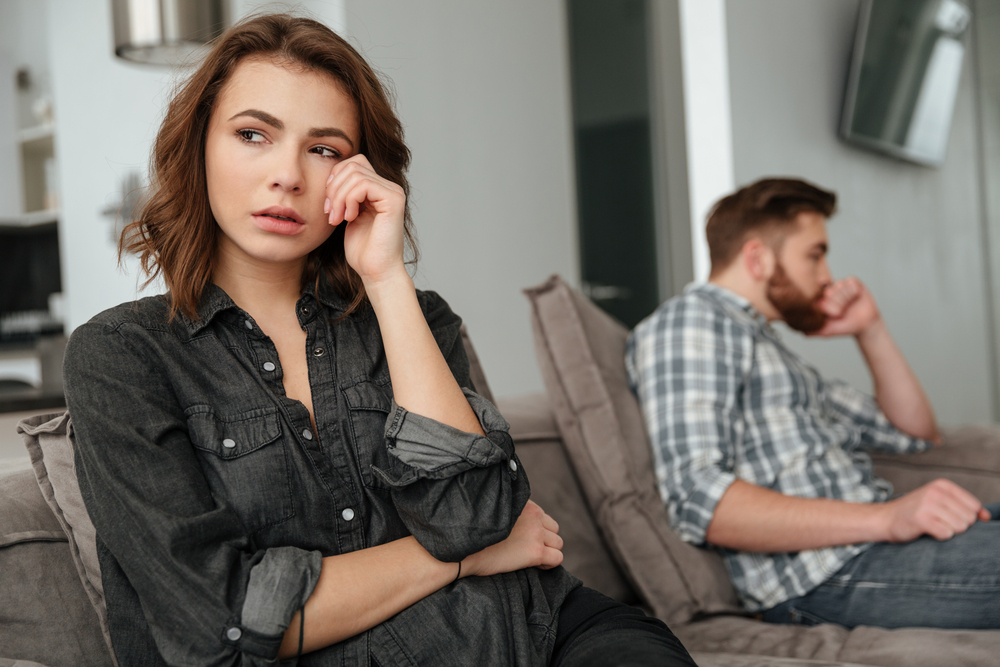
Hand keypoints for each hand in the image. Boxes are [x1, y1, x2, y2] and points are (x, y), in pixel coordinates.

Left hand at [324, 155, 406, 284]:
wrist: (376, 272)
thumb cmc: (362, 250)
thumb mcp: (346, 215)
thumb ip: (344, 193)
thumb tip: (330, 175)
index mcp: (378, 188)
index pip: (353, 162)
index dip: (335, 178)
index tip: (328, 205)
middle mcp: (389, 187)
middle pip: (353, 164)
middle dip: (334, 187)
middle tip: (330, 213)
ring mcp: (393, 192)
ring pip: (355, 174)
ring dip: (339, 197)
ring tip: (338, 219)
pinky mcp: (393, 200)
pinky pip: (363, 185)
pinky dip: (349, 200)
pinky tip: (350, 218)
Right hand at [460, 500, 563, 576]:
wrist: (465, 550)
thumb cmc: (475, 535)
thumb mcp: (495, 513)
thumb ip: (512, 513)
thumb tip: (520, 525)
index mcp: (524, 504)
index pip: (542, 516)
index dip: (536, 530)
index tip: (523, 538)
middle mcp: (533, 515)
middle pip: (554, 529)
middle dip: (545, 540)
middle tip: (528, 549)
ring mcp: (536, 533)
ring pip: (558, 543)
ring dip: (548, 551)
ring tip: (531, 557)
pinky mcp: (536, 551)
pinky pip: (557, 558)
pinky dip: (549, 564)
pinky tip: (535, 565)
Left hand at [812, 277, 880, 337]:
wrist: (864, 325)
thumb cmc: (844, 326)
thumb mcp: (828, 330)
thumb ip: (815, 330)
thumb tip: (803, 333)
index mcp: (820, 299)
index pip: (817, 295)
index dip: (825, 304)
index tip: (829, 311)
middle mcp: (829, 289)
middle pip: (829, 291)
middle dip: (837, 304)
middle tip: (841, 312)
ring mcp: (840, 284)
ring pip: (840, 286)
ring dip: (846, 299)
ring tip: (849, 305)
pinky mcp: (853, 282)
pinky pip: (851, 283)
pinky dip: (854, 292)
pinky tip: (856, 298)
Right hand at [881, 478, 990, 541]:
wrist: (885, 519)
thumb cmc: (916, 513)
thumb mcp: (941, 504)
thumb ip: (966, 508)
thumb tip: (987, 516)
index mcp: (943, 485)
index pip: (974, 506)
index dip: (965, 516)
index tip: (947, 516)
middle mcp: (935, 492)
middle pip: (969, 518)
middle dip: (957, 525)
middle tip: (937, 521)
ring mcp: (927, 504)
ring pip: (959, 527)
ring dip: (947, 531)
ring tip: (932, 525)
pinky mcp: (921, 519)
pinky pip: (946, 534)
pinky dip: (939, 536)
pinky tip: (926, 531)